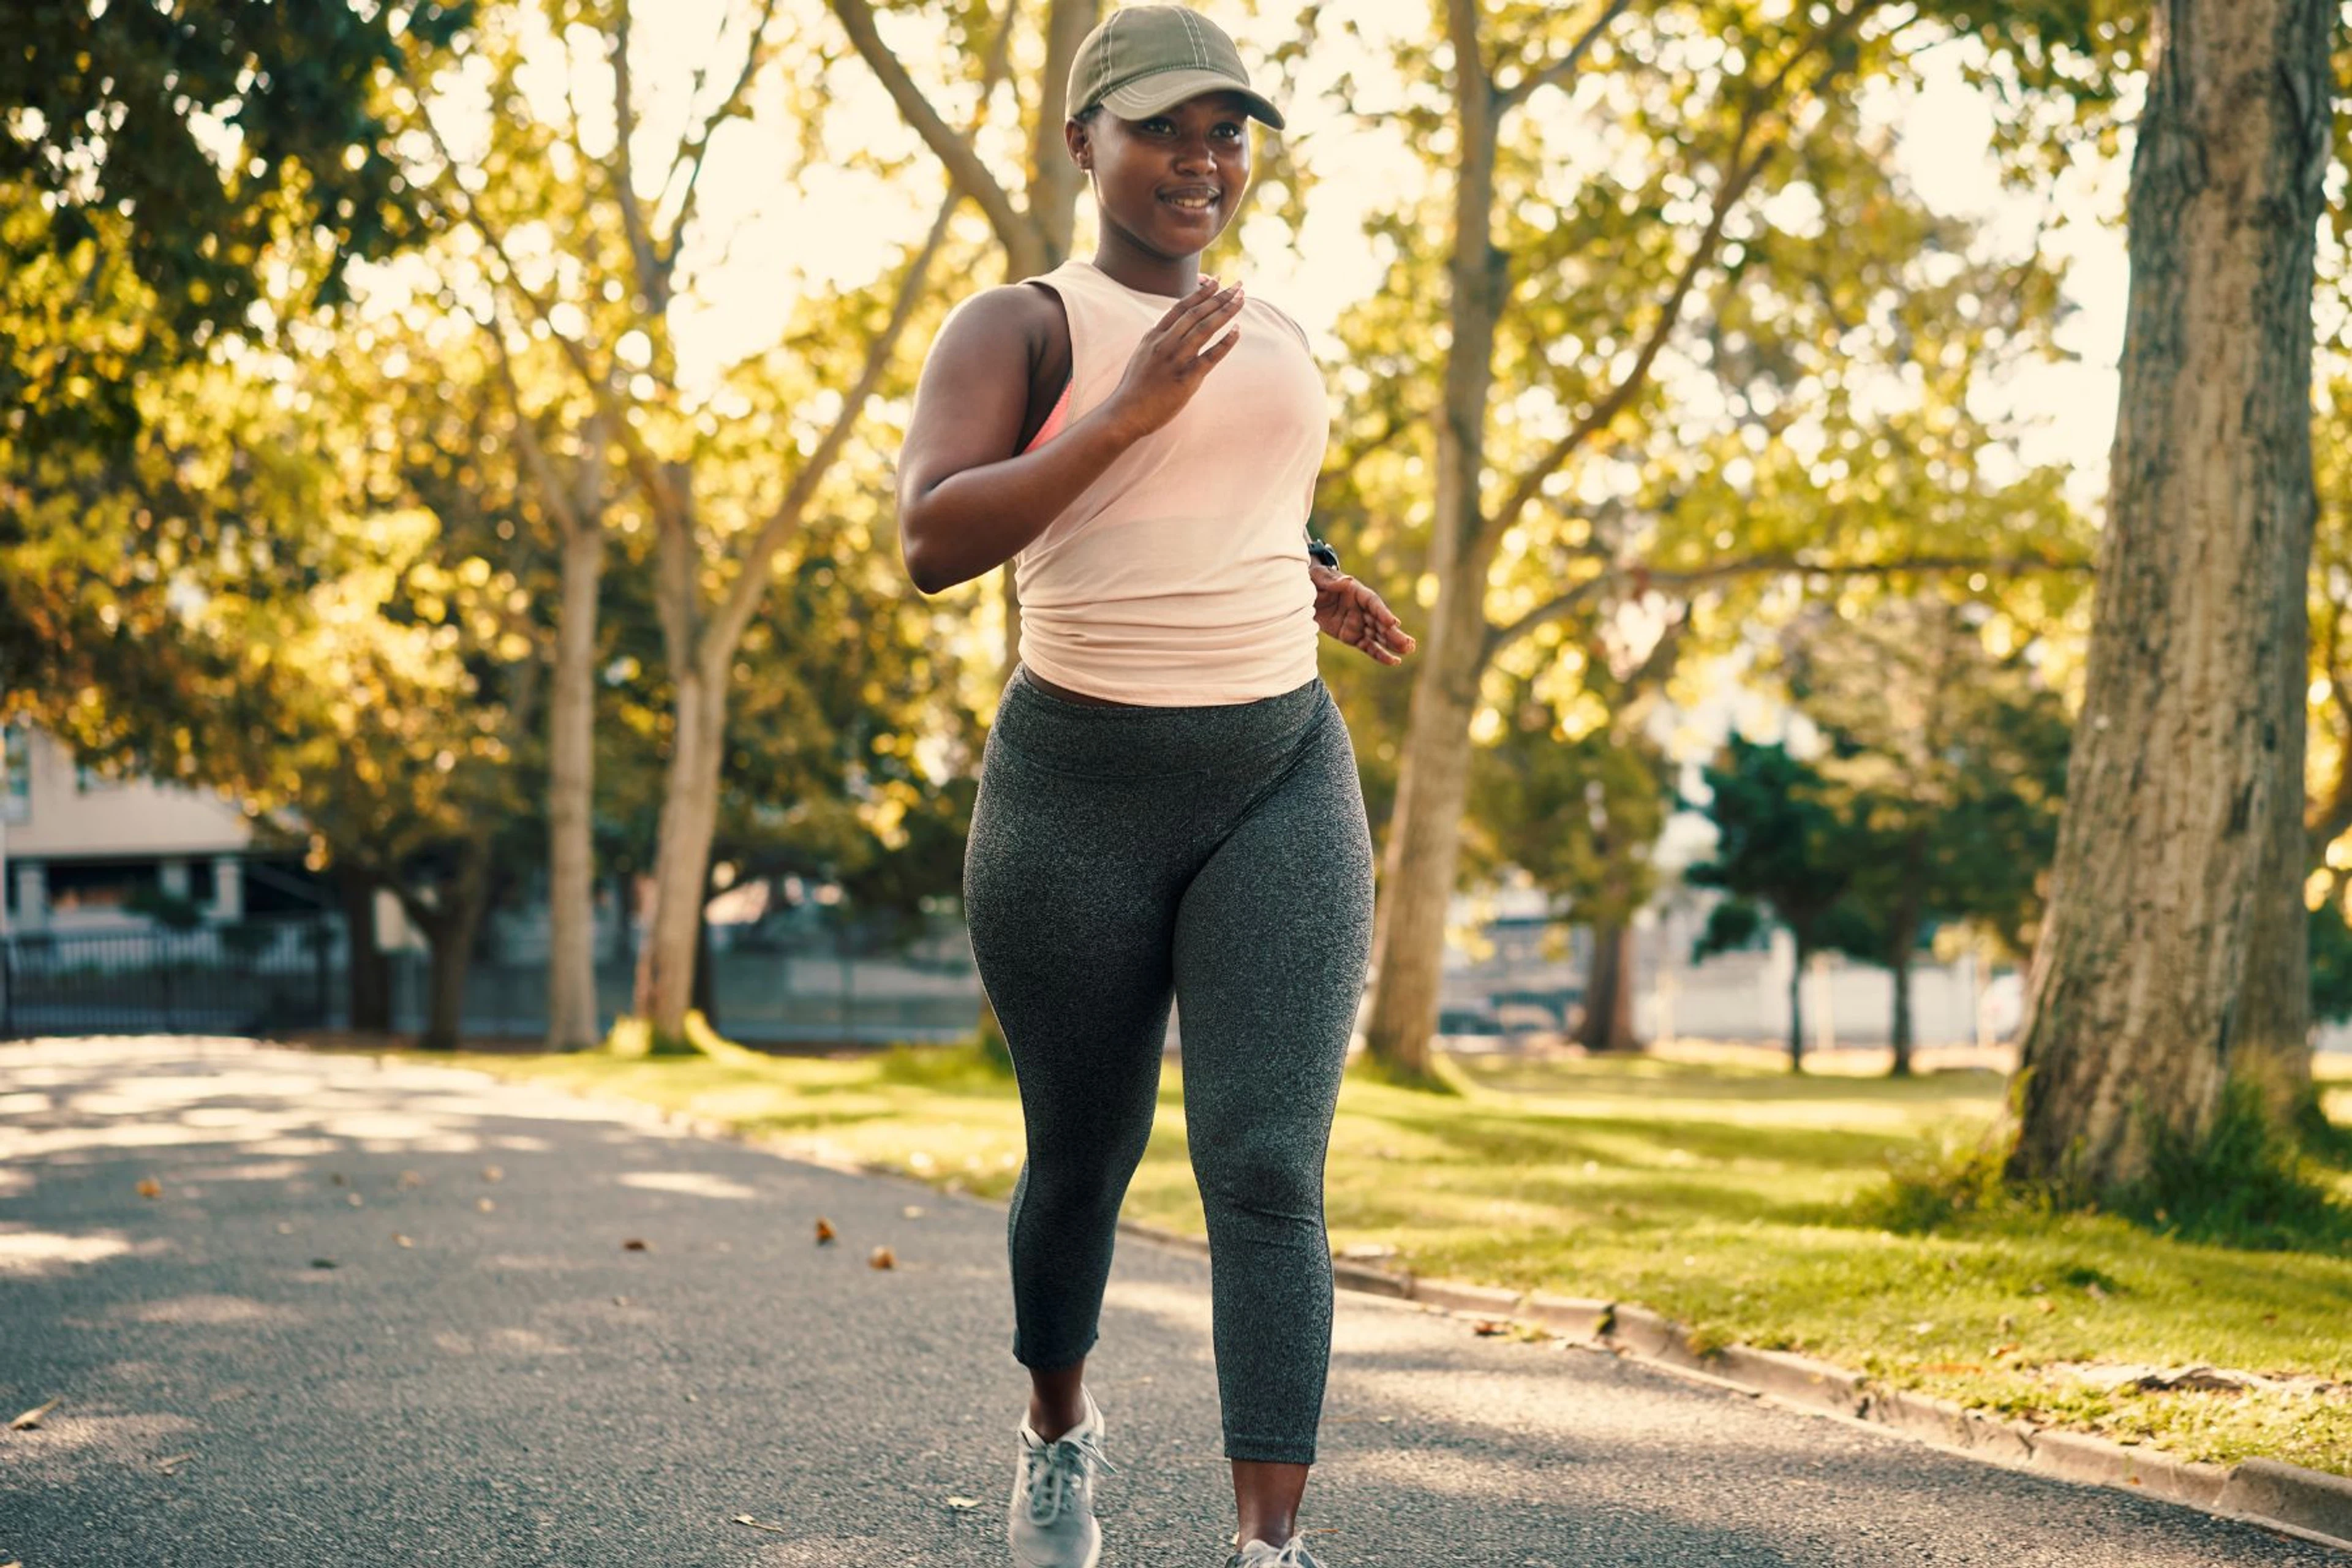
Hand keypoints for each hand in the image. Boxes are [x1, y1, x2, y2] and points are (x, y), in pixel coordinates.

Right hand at [1102, 278, 1245, 441]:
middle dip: (1219, 296)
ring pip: (1205, 328)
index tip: (1216, 280)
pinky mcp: (1186, 378)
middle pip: (1196, 313)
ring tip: (1241, 299)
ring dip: (1225, 311)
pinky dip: (1225, 342)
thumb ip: (1158, 339)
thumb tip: (1172, 325)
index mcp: (1154, 336)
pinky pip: (1210, 356)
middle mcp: (1165, 343)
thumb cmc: (1135, 387)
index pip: (1181, 307)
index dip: (1200, 292)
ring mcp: (1175, 360)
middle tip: (1237, 284)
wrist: (1125, 413)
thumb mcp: (1142, 354)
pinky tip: (1237, 330)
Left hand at [1311, 562, 1416, 664]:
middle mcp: (1363, 609)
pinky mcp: (1352, 637)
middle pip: (1381, 622)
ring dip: (1393, 644)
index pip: (1374, 603)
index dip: (1383, 612)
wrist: (1307, 595)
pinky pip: (1368, 647)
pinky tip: (1394, 661)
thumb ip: (1332, 581)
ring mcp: (1359, 624)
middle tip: (1408, 643)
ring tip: (1408, 651)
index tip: (1393, 622)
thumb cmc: (1316, 581)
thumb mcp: (1319, 577)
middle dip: (1394, 633)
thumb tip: (1347, 581)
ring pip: (1379, 636)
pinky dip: (1380, 655)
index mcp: (1358, 592)